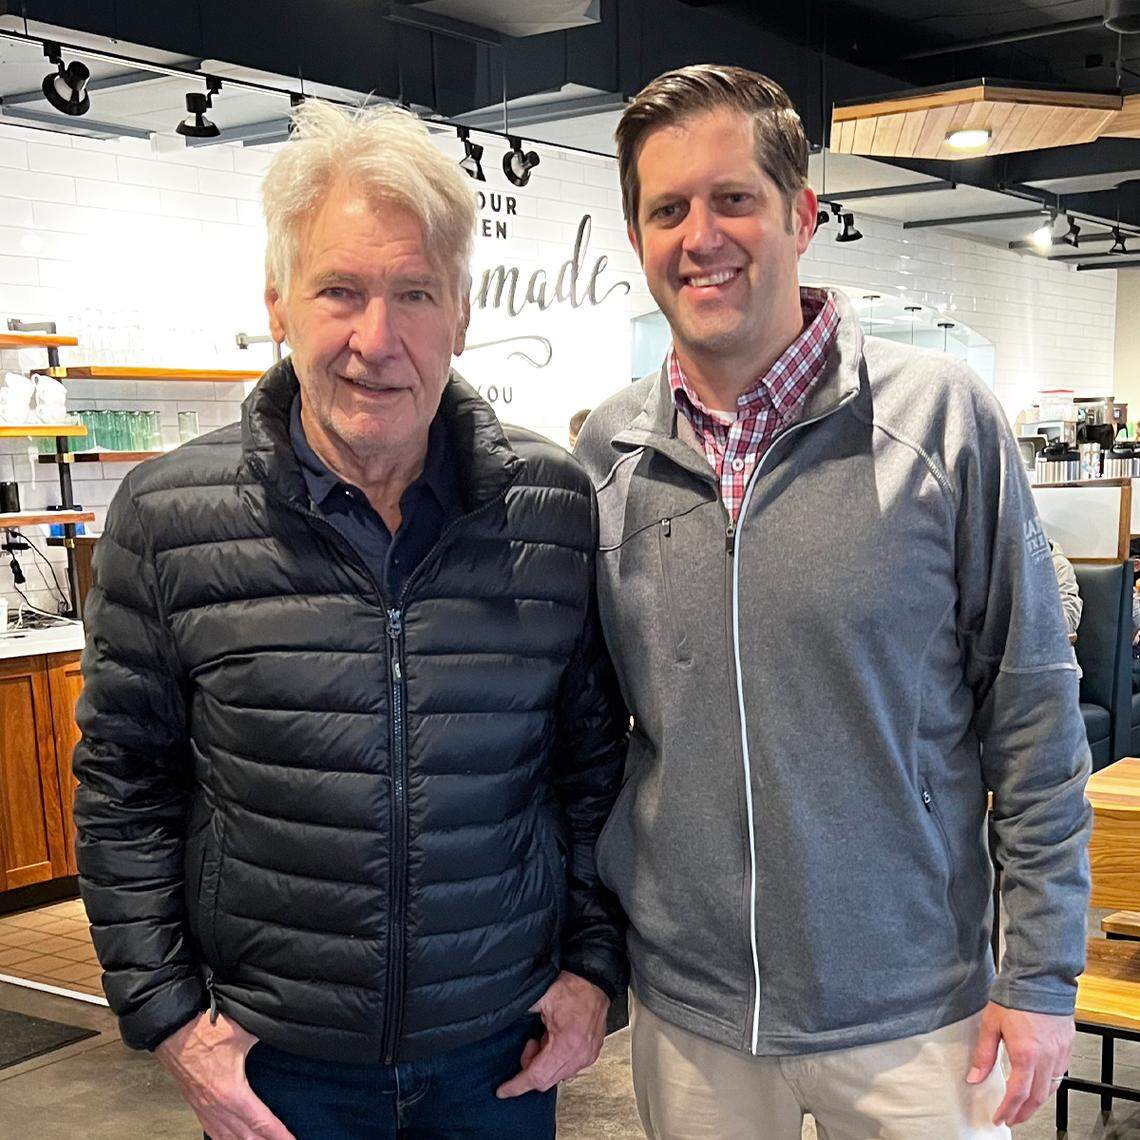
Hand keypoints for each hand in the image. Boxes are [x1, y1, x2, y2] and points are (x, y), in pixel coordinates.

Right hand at [155, 1011, 294, 1139]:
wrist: (173, 1034)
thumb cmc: (205, 1033)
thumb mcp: (242, 1032)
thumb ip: (265, 1036)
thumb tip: (282, 1033)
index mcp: (233, 1093)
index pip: (261, 1122)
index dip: (279, 1134)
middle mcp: (219, 1108)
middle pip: (247, 1137)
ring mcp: (207, 1111)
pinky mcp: (198, 1108)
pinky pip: (215, 1133)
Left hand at [496, 971, 608, 1097]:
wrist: (594, 980)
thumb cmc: (572, 986)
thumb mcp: (540, 998)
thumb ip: (521, 1014)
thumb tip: (503, 1021)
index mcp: (566, 1044)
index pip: (537, 1076)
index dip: (517, 1085)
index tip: (503, 1091)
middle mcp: (579, 1056)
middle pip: (546, 1080)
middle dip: (530, 1068)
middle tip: (530, 1044)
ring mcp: (587, 1056)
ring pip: (556, 1076)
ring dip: (543, 1064)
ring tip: (543, 1038)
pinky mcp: (591, 1054)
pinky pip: (567, 1069)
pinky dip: (555, 1061)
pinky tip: (553, 1042)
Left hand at [966, 1001, 1073, 1125]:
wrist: (1040, 978)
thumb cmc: (1014, 997)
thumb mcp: (991, 1024)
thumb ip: (983, 1054)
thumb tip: (974, 1077)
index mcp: (1025, 1054)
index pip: (1017, 1094)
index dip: (1008, 1110)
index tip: (999, 1118)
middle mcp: (1046, 1058)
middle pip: (1037, 1098)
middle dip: (1023, 1113)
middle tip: (1011, 1119)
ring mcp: (1059, 1053)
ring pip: (1051, 1088)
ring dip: (1037, 1102)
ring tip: (1024, 1107)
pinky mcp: (1066, 1046)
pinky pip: (1059, 1074)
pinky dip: (1049, 1085)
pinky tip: (1039, 1084)